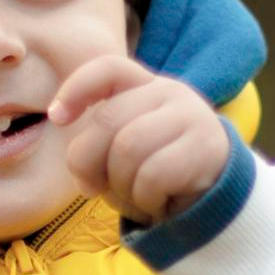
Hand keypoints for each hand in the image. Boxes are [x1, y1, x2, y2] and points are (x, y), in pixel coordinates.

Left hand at [48, 57, 229, 223]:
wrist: (218, 202)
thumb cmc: (160, 177)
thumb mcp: (124, 154)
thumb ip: (99, 146)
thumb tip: (82, 170)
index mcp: (145, 87)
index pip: (108, 70)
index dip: (77, 88)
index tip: (57, 117)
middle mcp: (170, 92)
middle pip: (108, 120)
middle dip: (88, 162)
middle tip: (93, 190)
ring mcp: (191, 116)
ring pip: (128, 148)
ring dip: (121, 185)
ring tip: (136, 197)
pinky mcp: (206, 147)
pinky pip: (152, 176)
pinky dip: (145, 200)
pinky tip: (158, 204)